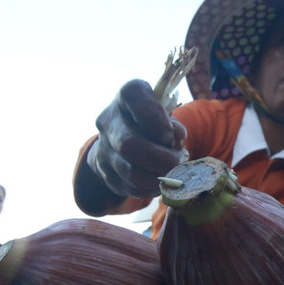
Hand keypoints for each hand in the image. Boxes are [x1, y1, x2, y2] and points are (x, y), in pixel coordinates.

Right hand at [87, 79, 188, 198]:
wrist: (121, 138)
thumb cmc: (152, 121)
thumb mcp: (164, 113)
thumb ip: (171, 123)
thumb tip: (177, 138)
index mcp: (127, 95)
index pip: (134, 96)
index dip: (156, 119)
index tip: (173, 135)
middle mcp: (109, 120)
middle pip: (129, 145)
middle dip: (161, 159)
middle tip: (179, 162)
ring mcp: (104, 149)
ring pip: (130, 173)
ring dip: (158, 177)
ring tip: (173, 174)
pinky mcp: (106, 173)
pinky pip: (130, 187)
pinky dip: (151, 188)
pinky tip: (161, 182)